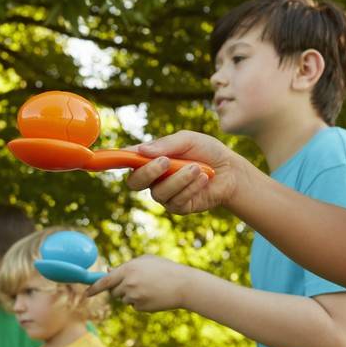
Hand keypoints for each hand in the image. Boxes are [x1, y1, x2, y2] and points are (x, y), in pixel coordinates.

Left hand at [86, 255, 192, 310]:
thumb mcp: (145, 261)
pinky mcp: (141, 307)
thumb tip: (108, 271)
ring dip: (132, 296)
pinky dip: (141, 303)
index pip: (104, 281)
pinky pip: (135, 306)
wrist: (183, 285)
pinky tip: (154, 296)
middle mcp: (128, 284)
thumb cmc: (164, 269)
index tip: (86, 293)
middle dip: (119, 290)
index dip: (93, 288)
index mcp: (127, 270)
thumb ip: (125, 266)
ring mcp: (134, 297)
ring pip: (124, 299)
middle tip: (135, 285)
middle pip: (113, 292)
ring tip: (150, 288)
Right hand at [123, 131, 242, 214]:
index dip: (117, 159)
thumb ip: (166, 144)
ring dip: (179, 179)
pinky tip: (203, 179)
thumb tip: (142, 151)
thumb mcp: (188, 140)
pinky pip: (176, 201)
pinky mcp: (178, 207)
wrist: (231, 170)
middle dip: (148, 172)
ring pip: (159, 193)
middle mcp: (154, 178)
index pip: (128, 160)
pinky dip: (190, 188)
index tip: (114, 156)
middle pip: (135, 182)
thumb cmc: (207, 151)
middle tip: (166, 162)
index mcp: (151, 158)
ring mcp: (165, 194)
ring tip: (198, 168)